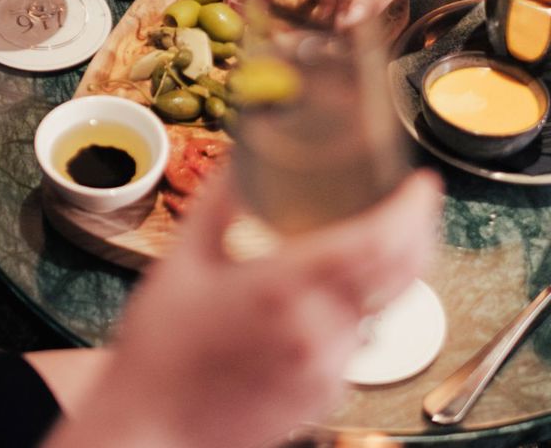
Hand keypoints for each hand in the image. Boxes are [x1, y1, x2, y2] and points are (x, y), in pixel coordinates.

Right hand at [77, 168, 439, 447]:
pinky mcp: (326, 397)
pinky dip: (360, 309)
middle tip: (411, 199)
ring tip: (367, 237)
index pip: (375, 244)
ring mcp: (327, 371)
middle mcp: (317, 332)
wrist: (151, 429)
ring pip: (382, 309)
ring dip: (387, 271)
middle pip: (399, 275)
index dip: (410, 210)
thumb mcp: (182, 258)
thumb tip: (245, 152)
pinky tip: (329, 293)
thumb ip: (220, 199)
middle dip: (418, 231)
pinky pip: (359, 342)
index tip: (421, 182)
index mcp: (282, 288)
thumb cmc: (160, 347)